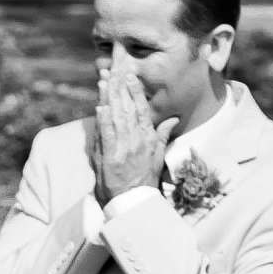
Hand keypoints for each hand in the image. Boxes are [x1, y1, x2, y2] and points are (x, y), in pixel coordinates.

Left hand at [94, 57, 176, 203]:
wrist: (133, 203)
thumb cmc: (144, 180)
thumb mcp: (158, 157)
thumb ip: (162, 135)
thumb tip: (172, 118)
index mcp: (148, 139)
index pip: (142, 110)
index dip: (136, 91)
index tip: (130, 76)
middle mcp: (137, 141)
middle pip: (128, 109)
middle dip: (119, 88)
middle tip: (112, 70)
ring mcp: (123, 150)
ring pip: (116, 118)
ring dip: (109, 98)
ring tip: (104, 81)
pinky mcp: (110, 159)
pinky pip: (106, 136)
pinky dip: (103, 121)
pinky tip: (100, 106)